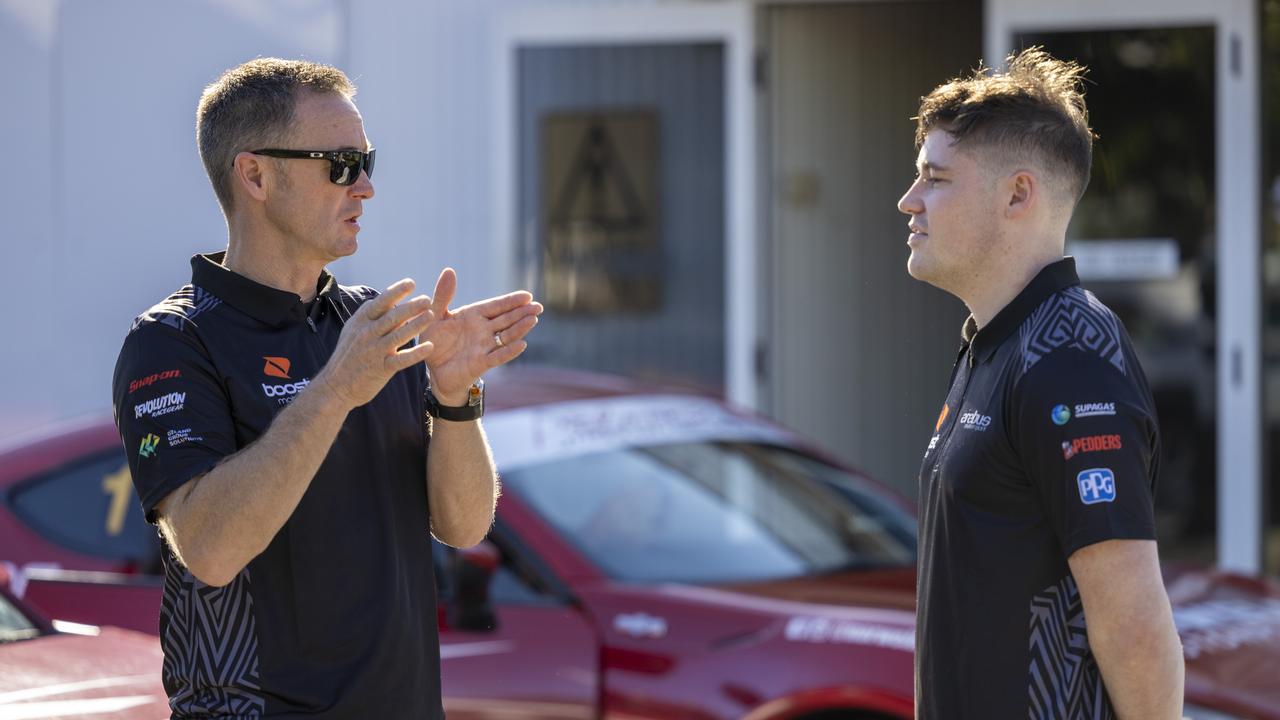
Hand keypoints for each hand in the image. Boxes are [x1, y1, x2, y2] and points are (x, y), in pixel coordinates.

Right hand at [313, 279, 435, 409]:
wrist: (335, 386)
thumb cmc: (348, 356)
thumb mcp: (353, 331)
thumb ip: (370, 316)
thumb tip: (387, 299)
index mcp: (360, 322)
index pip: (380, 303)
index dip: (395, 292)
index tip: (411, 283)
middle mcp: (366, 334)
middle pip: (391, 317)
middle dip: (410, 307)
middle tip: (428, 299)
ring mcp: (373, 352)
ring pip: (398, 335)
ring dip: (416, 325)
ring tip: (431, 315)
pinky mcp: (380, 369)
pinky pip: (401, 360)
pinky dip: (416, 353)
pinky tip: (430, 347)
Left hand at [418, 268, 542, 403]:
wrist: (432, 369)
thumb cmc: (434, 341)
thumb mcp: (434, 315)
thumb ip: (443, 295)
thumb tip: (450, 270)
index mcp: (474, 316)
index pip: (496, 306)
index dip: (511, 301)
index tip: (527, 295)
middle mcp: (483, 330)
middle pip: (507, 319)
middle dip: (522, 313)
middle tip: (538, 306)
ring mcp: (484, 346)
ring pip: (506, 336)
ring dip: (520, 328)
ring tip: (533, 320)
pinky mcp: (481, 363)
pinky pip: (498, 356)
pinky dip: (509, 351)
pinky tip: (522, 344)